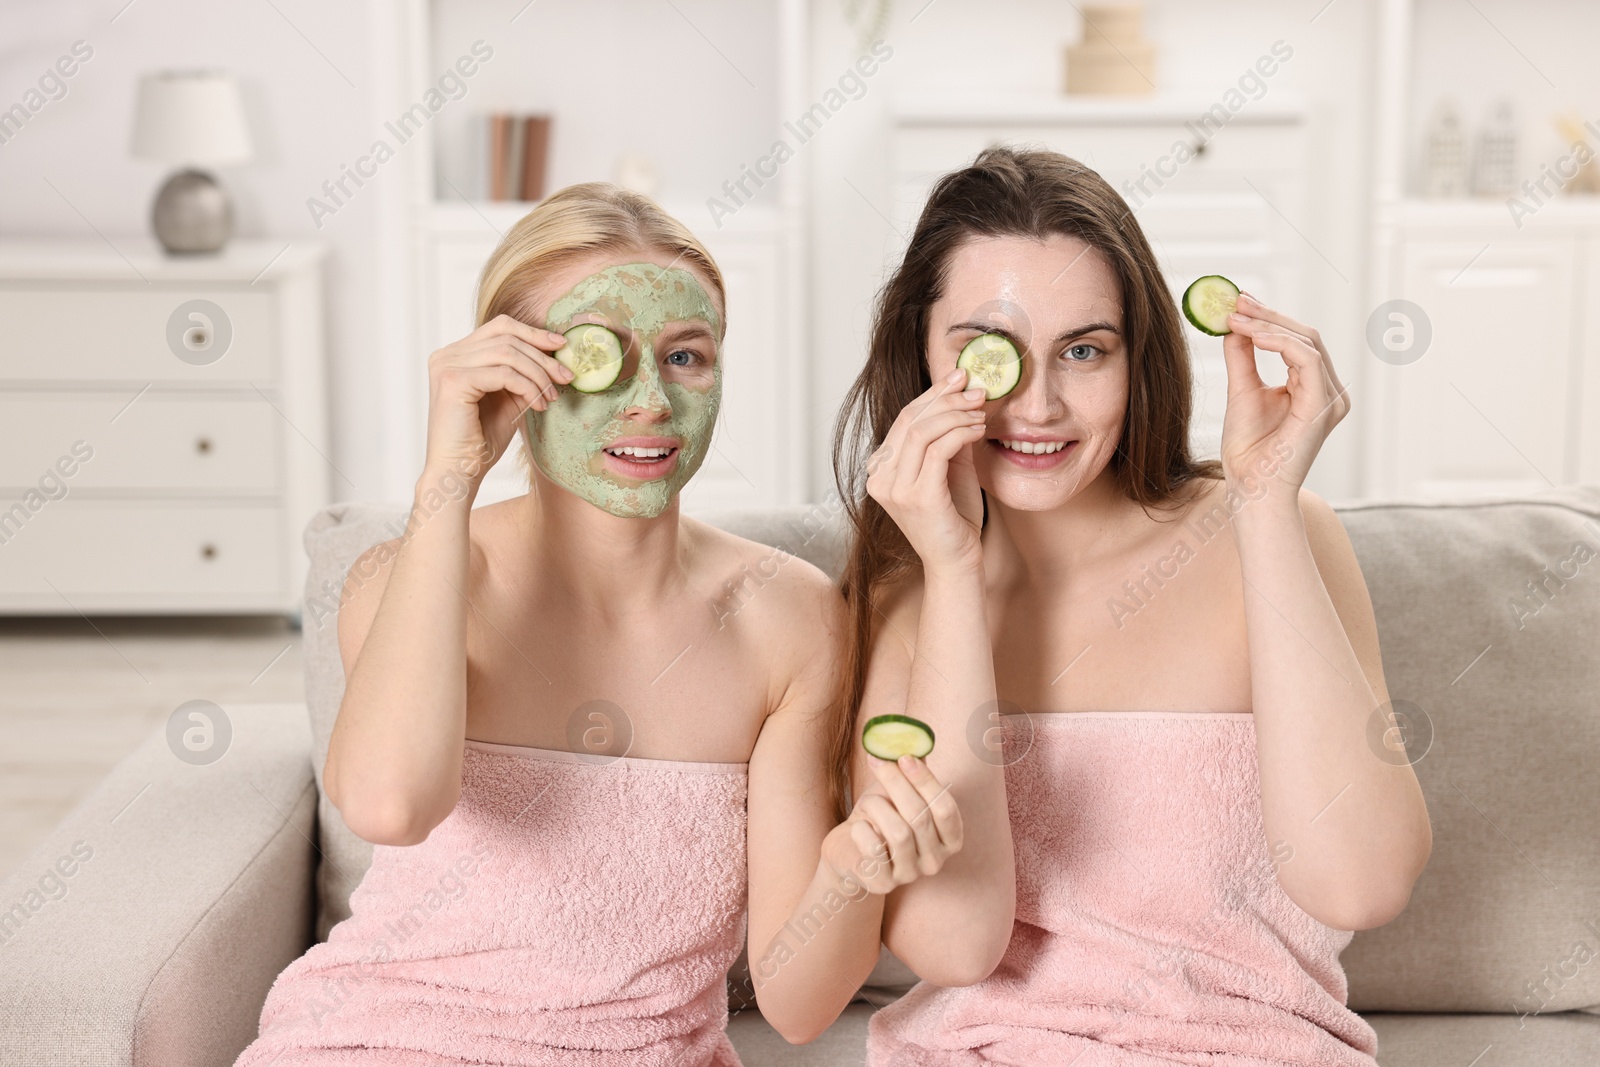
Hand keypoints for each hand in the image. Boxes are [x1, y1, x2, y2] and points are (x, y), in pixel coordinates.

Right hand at [422, 314, 575, 482]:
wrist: (459, 474)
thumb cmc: (481, 442)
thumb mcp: (507, 400)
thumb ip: (522, 375)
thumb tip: (555, 354)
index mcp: (456, 355)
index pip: (499, 327)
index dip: (533, 333)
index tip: (562, 346)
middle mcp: (446, 355)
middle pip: (506, 336)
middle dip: (543, 356)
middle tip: (566, 376)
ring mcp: (446, 366)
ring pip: (507, 353)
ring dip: (538, 374)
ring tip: (552, 397)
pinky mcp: (453, 381)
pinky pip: (503, 373)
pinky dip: (527, 387)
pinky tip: (537, 405)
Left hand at [821, 754, 962, 895]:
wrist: (848, 848)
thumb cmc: (880, 816)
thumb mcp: (898, 791)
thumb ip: (912, 768)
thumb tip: (914, 733)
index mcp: (950, 839)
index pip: (946, 809)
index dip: (926, 781)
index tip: (905, 757)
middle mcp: (935, 861)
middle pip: (920, 817)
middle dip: (895, 783)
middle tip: (877, 760)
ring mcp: (910, 876)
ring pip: (898, 833)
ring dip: (876, 807)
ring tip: (866, 802)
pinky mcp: (883, 885)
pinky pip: (874, 849)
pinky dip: (861, 830)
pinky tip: (858, 828)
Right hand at [866, 369, 988, 575]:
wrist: (957, 562)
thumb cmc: (954, 518)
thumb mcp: (950, 469)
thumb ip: (949, 437)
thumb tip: (963, 397)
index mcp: (881, 470)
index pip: (904, 419)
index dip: (933, 394)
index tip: (959, 377)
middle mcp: (880, 478)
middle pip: (910, 420)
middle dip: (946, 399)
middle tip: (976, 390)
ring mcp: (895, 489)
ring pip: (923, 431)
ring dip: (957, 414)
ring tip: (981, 412)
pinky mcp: (917, 497)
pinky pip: (938, 450)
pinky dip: (961, 433)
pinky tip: (979, 430)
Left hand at [1218, 292, 1349, 494]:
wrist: (1251, 487)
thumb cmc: (1248, 450)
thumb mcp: (1242, 391)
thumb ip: (1243, 357)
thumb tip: (1235, 324)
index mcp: (1313, 388)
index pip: (1297, 341)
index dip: (1270, 318)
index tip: (1239, 303)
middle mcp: (1328, 392)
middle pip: (1305, 336)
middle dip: (1269, 315)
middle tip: (1236, 302)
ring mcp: (1330, 399)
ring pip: (1307, 342)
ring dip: (1269, 325)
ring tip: (1236, 318)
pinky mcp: (1322, 406)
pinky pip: (1307, 360)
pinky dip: (1280, 343)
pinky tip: (1254, 336)